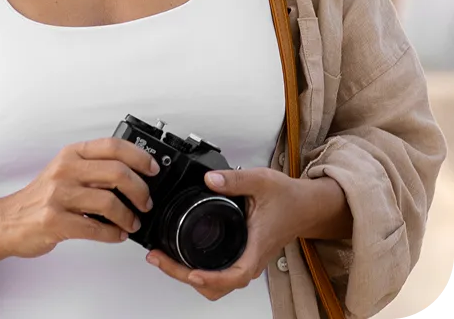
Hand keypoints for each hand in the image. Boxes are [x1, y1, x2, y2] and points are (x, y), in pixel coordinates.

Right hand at [0, 137, 157, 259]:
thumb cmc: (41, 197)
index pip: (113, 146)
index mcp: (71, 154)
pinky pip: (95, 228)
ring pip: (109, 202)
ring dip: (129, 216)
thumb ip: (93, 167)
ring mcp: (59, 195)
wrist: (8, 220)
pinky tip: (116, 234)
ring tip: (132, 222)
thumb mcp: (65, 170)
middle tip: (146, 202)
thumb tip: (133, 174)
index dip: (139, 156)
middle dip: (140, 190)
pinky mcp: (55, 221)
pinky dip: (112, 234)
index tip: (153, 169)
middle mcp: (66, 170)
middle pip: (117, 172)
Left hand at [146, 167, 312, 300]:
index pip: (233, 276)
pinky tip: (182, 256)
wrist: (305, 206)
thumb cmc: (288, 198)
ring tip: (164, 259)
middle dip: (185, 276)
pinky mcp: (242, 257)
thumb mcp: (261, 181)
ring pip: (217, 284)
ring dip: (189, 276)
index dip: (210, 279)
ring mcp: (246, 261)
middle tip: (160, 259)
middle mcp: (250, 260)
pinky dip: (198, 271)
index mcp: (255, 247)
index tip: (191, 273)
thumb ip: (234, 180)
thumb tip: (209, 179)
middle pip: (217, 286)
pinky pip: (219, 274)